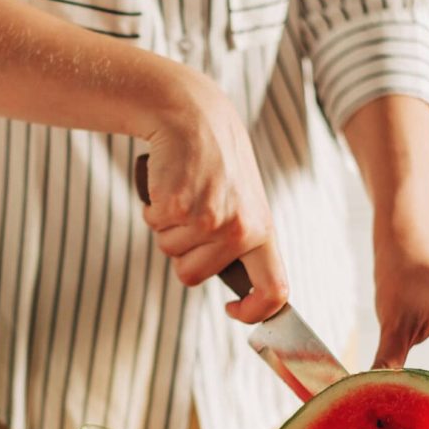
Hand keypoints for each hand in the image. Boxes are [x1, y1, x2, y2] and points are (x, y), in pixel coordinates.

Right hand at [140, 72, 287, 322]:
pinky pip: (153, 226)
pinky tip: (169, 184)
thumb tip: (242, 292)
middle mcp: (239, 229)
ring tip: (184, 193)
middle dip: (181, 252)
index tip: (232, 310)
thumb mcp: (244, 202)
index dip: (254, 312)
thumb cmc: (217, 164)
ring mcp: (208, 218)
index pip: (275, 290)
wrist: (195, 116)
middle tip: (191, 214)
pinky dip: (153, 209)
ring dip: (167, 227)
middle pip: (191, 276)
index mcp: (262, 231)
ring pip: (169, 252)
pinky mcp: (177, 205)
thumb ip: (242, 242)